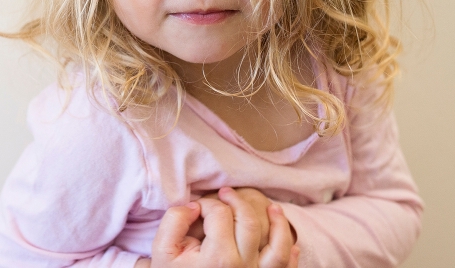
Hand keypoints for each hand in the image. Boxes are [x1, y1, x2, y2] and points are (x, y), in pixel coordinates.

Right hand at [142, 187, 298, 267]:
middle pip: (248, 222)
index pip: (220, 214)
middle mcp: (241, 266)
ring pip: (278, 247)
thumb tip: (194, 206)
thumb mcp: (163, 251)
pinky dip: (291, 255)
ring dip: (279, 223)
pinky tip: (291, 243)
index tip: (197, 208)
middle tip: (225, 193)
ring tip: (272, 208)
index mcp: (217, 257)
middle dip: (237, 202)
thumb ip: (174, 221)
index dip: (208, 203)